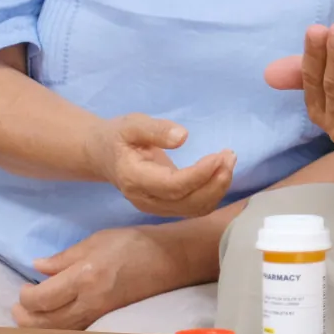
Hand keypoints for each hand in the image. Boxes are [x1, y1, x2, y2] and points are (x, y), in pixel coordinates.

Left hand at [14, 226, 183, 329]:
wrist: (167, 260)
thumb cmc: (132, 243)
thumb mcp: (95, 241)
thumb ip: (64, 257)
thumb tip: (37, 267)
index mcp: (84, 277)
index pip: (42, 299)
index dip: (26, 296)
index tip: (24, 286)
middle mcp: (89, 301)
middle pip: (45, 323)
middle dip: (25, 317)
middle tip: (20, 304)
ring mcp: (98, 314)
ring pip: (58, 331)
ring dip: (38, 325)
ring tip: (33, 311)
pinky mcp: (105, 320)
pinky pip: (73, 330)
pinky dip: (57, 328)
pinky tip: (54, 316)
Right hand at [87, 115, 234, 217]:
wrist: (103, 155)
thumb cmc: (119, 136)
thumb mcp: (132, 124)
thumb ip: (156, 130)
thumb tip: (183, 136)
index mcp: (134, 178)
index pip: (172, 185)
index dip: (199, 175)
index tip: (219, 156)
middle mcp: (144, 199)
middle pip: (187, 202)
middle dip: (214, 182)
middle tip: (229, 156)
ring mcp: (154, 207)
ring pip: (194, 208)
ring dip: (217, 188)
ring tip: (228, 161)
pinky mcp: (165, 208)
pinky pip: (194, 208)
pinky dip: (212, 193)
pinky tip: (221, 173)